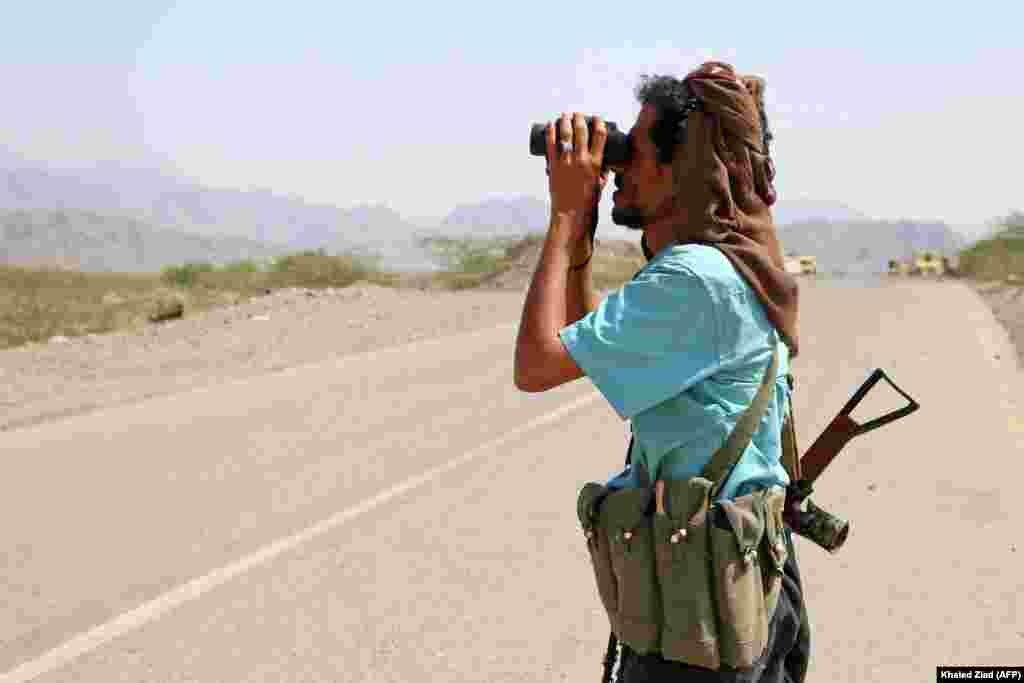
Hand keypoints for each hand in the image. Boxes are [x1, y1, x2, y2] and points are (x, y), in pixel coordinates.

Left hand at [546, 112, 609, 242]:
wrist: (571, 217)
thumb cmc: (588, 205)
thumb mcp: (600, 186)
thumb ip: (602, 173)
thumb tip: (605, 164)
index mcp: (596, 164)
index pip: (600, 135)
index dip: (599, 123)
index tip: (597, 118)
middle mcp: (581, 160)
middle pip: (581, 130)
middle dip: (580, 118)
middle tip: (578, 114)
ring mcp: (566, 162)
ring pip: (565, 134)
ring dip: (565, 120)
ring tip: (565, 115)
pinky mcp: (553, 166)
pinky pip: (551, 144)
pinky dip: (550, 132)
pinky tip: (551, 124)